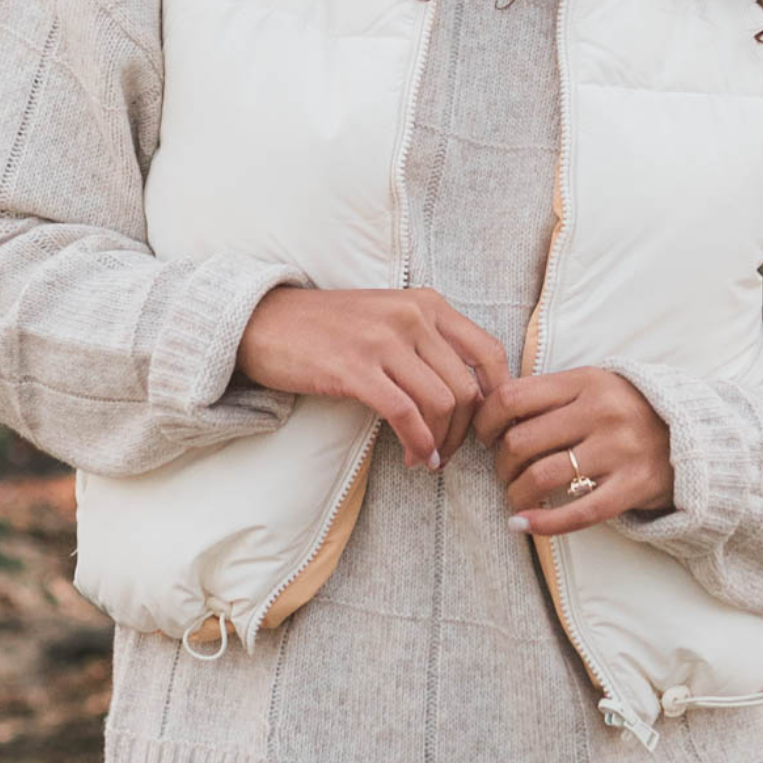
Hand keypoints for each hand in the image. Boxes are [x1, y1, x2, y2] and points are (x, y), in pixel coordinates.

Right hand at [238, 284, 509, 470]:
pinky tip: (414, 458)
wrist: (265, 321)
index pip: (489, 352)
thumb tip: (470, 394)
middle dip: (465, 430)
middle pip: (467, 386)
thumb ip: (429, 343)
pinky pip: (405, 415)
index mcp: (427, 303)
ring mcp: (383, 341)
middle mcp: (412, 316)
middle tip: (451, 451)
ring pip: (441, 403)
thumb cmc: (329, 327)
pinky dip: (418, 444)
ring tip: (430, 459)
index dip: (498, 396)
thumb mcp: (389, 318)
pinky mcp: (355, 369)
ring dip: (442, 442)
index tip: (486, 425)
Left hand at [471, 367, 674, 535]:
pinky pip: (577, 513)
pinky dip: (542, 523)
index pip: (513, 397)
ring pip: (541, 477)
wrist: (695, 435)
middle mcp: (601, 412)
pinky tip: (523, 525)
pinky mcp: (632, 487)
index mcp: (586, 380)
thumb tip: (491, 413)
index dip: (486, 421)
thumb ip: (550, 395)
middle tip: (504, 471)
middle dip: (501, 463)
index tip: (484, 436)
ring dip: (516, 493)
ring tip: (517, 497)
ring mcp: (619, 450)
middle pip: (521, 441)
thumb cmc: (628, 410)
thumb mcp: (593, 386)